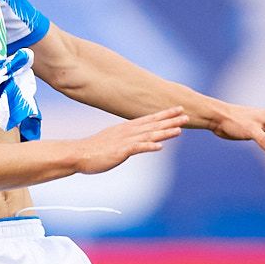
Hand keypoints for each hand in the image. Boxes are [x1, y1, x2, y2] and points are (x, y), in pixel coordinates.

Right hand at [70, 108, 186, 174]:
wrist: (78, 154)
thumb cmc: (95, 149)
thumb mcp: (113, 140)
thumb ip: (127, 139)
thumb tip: (137, 141)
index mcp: (127, 129)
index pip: (149, 119)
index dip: (165, 114)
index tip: (178, 109)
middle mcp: (128, 132)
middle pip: (153, 125)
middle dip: (170, 120)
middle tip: (186, 115)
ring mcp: (124, 141)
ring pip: (148, 135)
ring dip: (164, 132)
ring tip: (179, 130)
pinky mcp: (120, 151)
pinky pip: (136, 148)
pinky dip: (148, 147)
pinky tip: (160, 147)